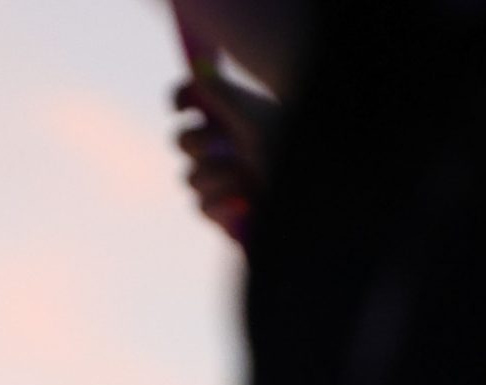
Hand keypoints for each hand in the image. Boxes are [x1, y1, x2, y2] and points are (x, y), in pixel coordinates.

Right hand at [174, 72, 276, 245]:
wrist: (305, 188)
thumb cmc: (283, 146)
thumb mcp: (252, 116)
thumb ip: (222, 93)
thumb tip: (197, 71)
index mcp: (231, 119)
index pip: (191, 104)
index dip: (180, 100)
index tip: (181, 106)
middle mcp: (224, 148)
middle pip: (183, 141)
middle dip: (197, 142)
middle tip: (217, 142)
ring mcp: (221, 181)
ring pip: (190, 177)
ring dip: (215, 174)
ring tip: (244, 174)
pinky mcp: (223, 212)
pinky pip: (200, 205)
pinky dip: (219, 201)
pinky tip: (241, 199)